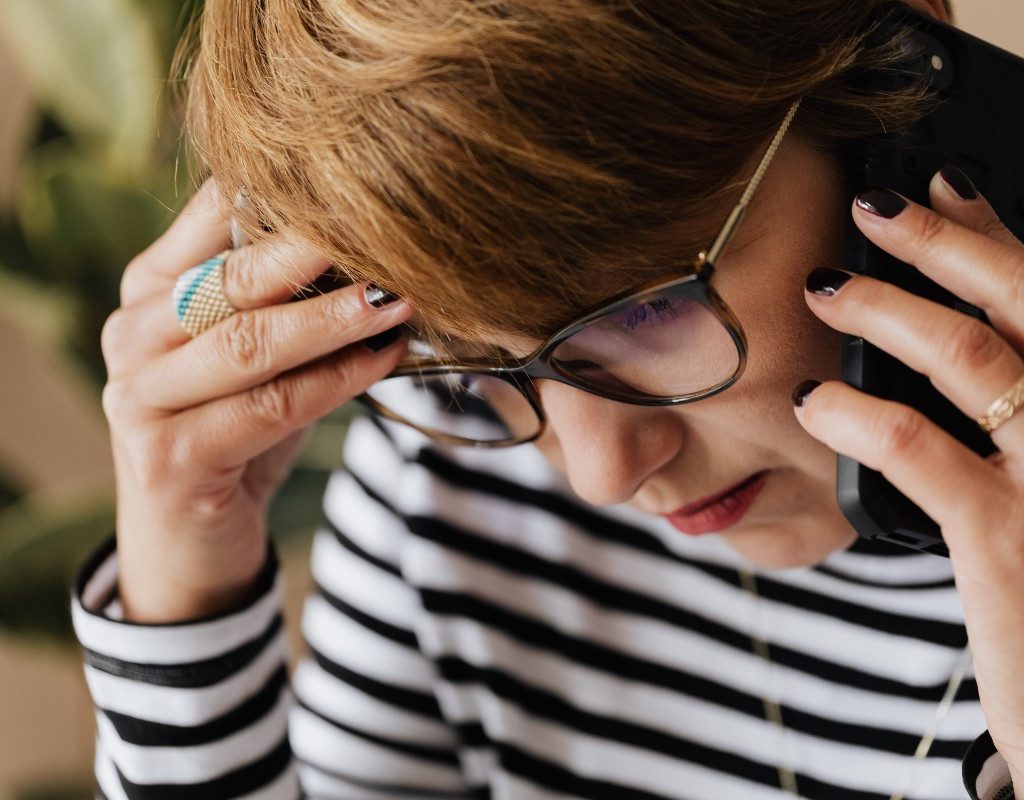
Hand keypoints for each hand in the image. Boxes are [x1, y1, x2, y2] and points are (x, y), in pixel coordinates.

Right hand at [102, 178, 411, 621]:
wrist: (189, 539)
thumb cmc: (234, 430)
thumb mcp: (255, 354)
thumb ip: (286, 300)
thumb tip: (377, 247)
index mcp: (150, 288)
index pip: (212, 217)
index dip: (284, 195)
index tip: (359, 181)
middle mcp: (133, 332)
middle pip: (233, 278)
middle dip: (315, 252)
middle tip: (388, 230)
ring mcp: (141, 395)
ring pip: (251, 342)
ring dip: (333, 319)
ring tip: (396, 299)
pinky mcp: (168, 455)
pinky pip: (269, 406)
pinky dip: (335, 381)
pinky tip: (382, 360)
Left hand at [792, 167, 1023, 780]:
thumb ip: (1017, 413)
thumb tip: (968, 346)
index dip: (993, 231)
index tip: (937, 184)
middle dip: (943, 240)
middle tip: (871, 204)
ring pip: (969, 357)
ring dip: (885, 309)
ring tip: (824, 289)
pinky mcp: (1006, 540)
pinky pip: (920, 449)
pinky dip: (856, 412)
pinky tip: (813, 401)